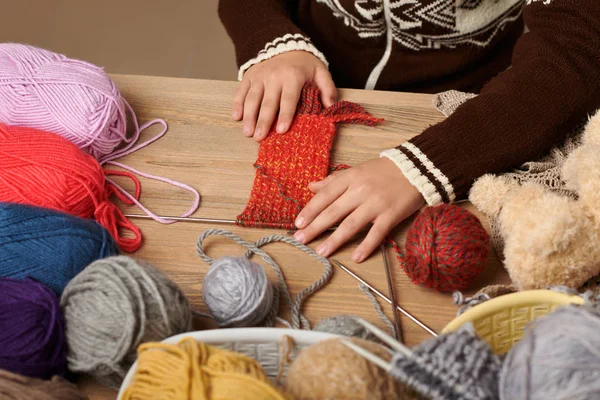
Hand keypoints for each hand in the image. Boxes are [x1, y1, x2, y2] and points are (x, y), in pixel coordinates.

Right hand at [232, 51, 335, 141]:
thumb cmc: (304, 65)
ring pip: (252, 98)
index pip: (288, 99)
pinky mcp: (249, 76)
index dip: (285, 115)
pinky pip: (241, 91)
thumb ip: (327, 89)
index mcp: (293, 77)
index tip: (281, 131)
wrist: (285, 45)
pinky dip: (237, 104)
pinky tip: (236, 117)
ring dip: (249, 116)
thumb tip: (330, 107)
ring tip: (247, 132)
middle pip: (268, 102)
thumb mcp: (320, 72)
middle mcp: (274, 76)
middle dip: (263, 121)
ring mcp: (259, 76)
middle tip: (259, 138)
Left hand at [293, 158, 424, 261]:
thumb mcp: (357, 170)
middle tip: (300, 239)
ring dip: (334, 240)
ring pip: (351, 224)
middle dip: (315, 227)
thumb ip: (334, 180)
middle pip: (333, 212)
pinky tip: (356, 257)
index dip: (310, 210)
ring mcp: (376, 204)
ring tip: (321, 252)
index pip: (325, 195)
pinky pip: (376, 233)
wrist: (417, 168)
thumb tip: (311, 187)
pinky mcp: (391, 215)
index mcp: (351, 178)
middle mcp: (361, 191)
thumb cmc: (384, 171)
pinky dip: (366, 246)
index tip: (298, 223)